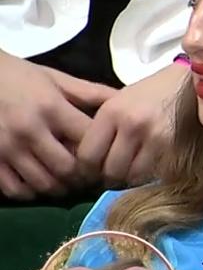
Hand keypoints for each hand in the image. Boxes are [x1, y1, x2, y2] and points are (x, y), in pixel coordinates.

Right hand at [0, 51, 116, 199]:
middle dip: (82, 177)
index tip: (109, 157)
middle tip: (89, 177)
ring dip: (60, 188)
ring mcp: (7, 147)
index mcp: (52, 108)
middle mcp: (30, 130)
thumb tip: (124, 99)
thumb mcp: (57, 79)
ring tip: (68, 182)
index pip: (88, 140)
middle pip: (67, 169)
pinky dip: (31, 193)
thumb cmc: (20, 77)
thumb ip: (91, 92)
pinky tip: (39, 184)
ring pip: (43, 183)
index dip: (103, 152)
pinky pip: (14, 189)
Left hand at [77, 63, 188, 186]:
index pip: (88, 155)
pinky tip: (150, 166)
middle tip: (112, 175)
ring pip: (133, 176)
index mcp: (112, 111)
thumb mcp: (120, 101)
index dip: (86, 169)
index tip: (91, 172)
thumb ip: (103, 129)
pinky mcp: (177, 146)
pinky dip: (151, 175)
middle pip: (110, 170)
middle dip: (109, 177)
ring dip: (131, 178)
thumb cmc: (155, 91)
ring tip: (132, 170)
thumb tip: (86, 162)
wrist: (194, 81)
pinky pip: (156, 174)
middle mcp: (132, 124)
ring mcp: (157, 136)